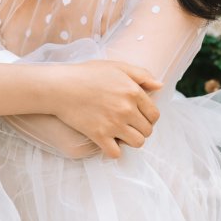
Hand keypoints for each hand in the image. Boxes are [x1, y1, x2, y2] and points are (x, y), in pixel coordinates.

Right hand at [46, 61, 162, 158]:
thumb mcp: (118, 67)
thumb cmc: (87, 74)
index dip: (149, 118)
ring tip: (123, 135)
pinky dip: (114, 151)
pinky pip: (115, 153)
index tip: (140, 118)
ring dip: (132, 141)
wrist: (60, 86)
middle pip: (147, 130)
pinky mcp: (98, 135)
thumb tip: (160, 86)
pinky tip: (109, 143)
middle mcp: (127, 109)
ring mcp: (113, 124)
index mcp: (134, 92)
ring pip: (137, 143)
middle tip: (130, 127)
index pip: (154, 114)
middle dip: (141, 130)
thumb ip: (142, 75)